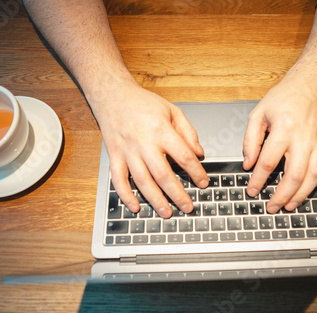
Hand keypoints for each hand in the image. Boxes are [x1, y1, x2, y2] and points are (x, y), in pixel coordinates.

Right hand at [91, 80, 208, 218]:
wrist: (113, 95)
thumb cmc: (143, 104)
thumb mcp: (172, 111)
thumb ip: (188, 132)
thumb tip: (199, 153)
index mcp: (161, 131)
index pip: (184, 156)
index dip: (196, 172)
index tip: (203, 182)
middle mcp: (144, 143)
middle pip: (164, 174)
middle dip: (178, 194)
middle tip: (188, 207)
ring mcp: (127, 151)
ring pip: (142, 181)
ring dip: (155, 200)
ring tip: (167, 212)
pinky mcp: (114, 156)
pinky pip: (118, 180)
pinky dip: (126, 195)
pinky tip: (135, 206)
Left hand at [243, 70, 316, 212]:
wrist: (310, 86)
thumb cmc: (283, 99)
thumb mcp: (258, 114)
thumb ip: (251, 140)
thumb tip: (249, 163)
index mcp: (284, 129)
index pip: (269, 162)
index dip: (258, 180)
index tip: (252, 190)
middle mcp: (303, 139)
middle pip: (293, 175)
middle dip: (281, 196)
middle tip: (271, 207)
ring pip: (312, 177)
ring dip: (301, 195)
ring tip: (288, 205)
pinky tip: (310, 188)